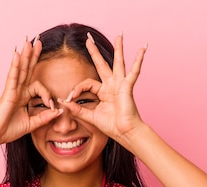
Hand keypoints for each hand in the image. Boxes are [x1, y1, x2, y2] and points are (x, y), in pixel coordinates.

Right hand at [0, 37, 61, 144]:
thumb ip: (44, 117)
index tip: (51, 106)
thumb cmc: (9, 130)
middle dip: (33, 55)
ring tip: (28, 41)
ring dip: (25, 54)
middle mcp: (18, 90)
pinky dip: (15, 65)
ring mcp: (12, 90)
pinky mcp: (7, 93)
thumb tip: (59, 111)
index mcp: (24, 97)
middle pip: (27, 69)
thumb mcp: (32, 124)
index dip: (47, 95)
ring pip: (20, 69)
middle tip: (39, 41)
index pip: (39, 87)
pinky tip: (17, 53)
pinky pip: (12, 76)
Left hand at [58, 33, 147, 149]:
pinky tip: (143, 48)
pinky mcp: (127, 86)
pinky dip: (139, 60)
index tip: (69, 99)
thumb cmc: (112, 126)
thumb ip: (77, 109)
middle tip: (88, 39)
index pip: (87, 84)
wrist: (125, 132)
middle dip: (94, 52)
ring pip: (118, 62)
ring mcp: (120, 84)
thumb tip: (63, 102)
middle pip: (101, 64)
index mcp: (103, 92)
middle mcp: (112, 85)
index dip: (77, 89)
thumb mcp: (90, 116)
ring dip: (118, 48)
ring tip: (120, 35)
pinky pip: (134, 71)